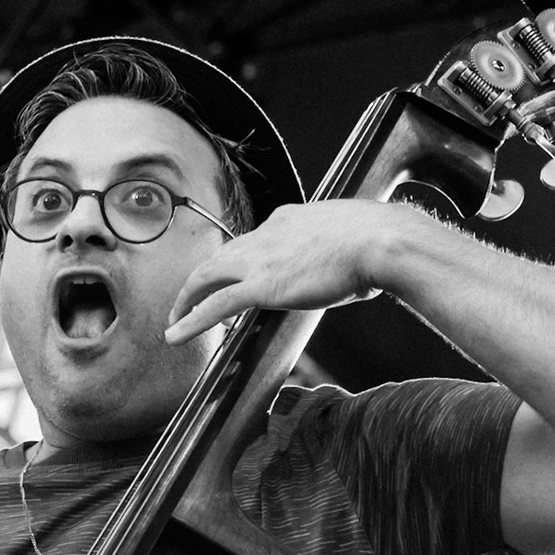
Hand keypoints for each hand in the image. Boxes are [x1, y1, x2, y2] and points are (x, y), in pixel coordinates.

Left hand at [165, 199, 410, 344]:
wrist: (381, 239)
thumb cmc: (381, 241)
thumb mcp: (355, 239)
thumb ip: (344, 254)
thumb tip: (360, 274)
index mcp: (288, 219)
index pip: (253, 240)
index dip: (240, 261)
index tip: (238, 276)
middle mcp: (267, 233)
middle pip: (221, 256)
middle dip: (200, 279)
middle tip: (188, 299)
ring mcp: (260, 259)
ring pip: (207, 277)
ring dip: (187, 299)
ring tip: (174, 320)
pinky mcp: (261, 285)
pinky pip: (215, 305)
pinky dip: (190, 320)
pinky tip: (174, 334)